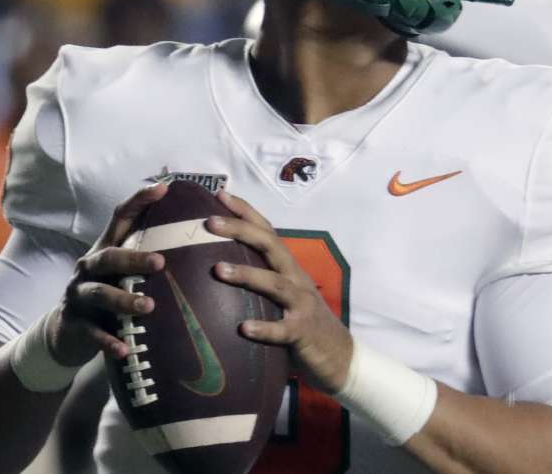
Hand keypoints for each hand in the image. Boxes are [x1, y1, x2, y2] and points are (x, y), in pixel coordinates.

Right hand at [48, 184, 168, 366]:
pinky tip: (126, 349)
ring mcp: (79, 295)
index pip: (119, 217)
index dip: (139, 201)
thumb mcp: (122, 273)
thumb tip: (199, 242)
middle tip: (161, 263)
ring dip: (124, 300)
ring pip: (100, 294)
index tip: (164, 189)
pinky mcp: (74, 324)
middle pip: (109, 257)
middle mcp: (89, 267)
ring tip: (149, 307)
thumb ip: (147, 256)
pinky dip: (109, 341)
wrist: (66, 333)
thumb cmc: (108, 295)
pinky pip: (92, 333)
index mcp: (105, 249)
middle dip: (134, 258)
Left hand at [207, 191, 353, 393]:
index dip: (245, 211)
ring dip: (246, 274)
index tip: (219, 194)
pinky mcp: (303, 332)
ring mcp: (301, 304)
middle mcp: (296, 279)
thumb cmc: (303, 323)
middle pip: (270, 245)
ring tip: (217, 269)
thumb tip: (217, 267)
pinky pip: (282, 329)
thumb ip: (261, 280)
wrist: (341, 357)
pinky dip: (264, 328)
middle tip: (209, 222)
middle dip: (240, 230)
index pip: (267, 230)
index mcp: (289, 267)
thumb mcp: (284, 295)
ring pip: (274, 283)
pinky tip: (243, 328)